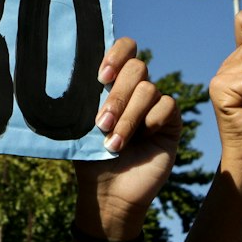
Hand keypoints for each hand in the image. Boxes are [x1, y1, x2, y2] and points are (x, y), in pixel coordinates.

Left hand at [75, 38, 181, 238]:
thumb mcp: (79, 125)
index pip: (124, 49)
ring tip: (113, 143)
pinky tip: (141, 140)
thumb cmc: (89, 158)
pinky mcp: (171, 121)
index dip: (116, 55)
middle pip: (137, 67)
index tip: (101, 77)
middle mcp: (135, 89)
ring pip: (148, 89)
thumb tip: (70, 71)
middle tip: (101, 123)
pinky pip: (166, 105)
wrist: (107, 192)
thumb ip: (82, 96)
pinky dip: (150, 121)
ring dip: (128, 117)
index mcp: (112, 83)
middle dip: (117, 95)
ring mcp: (154, 104)